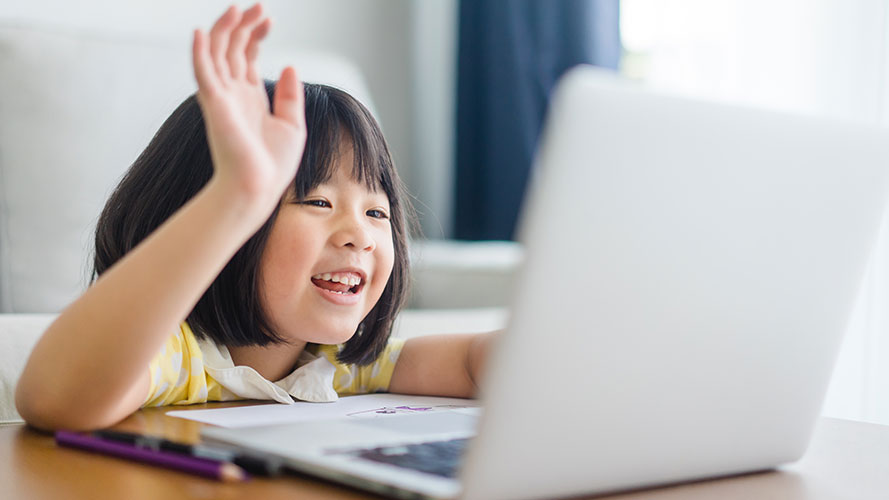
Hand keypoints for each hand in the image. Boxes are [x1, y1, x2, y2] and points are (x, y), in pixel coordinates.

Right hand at [192, 4, 306, 207]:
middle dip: (244, 26)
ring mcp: (222, 97)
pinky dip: (200, 52)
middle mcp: (233, 94)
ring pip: (217, 53)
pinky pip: (203, 73)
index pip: (247, 56)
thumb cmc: (273, 165)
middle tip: (258, 6)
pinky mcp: (214, 104)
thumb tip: (291, 65)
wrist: (258, 188)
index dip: (255, 35)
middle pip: (233, 49)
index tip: (269, 19)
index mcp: (250, 97)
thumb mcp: (292, 125)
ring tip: (239, 9)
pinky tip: (202, 31)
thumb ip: (291, 96)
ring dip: (225, 29)